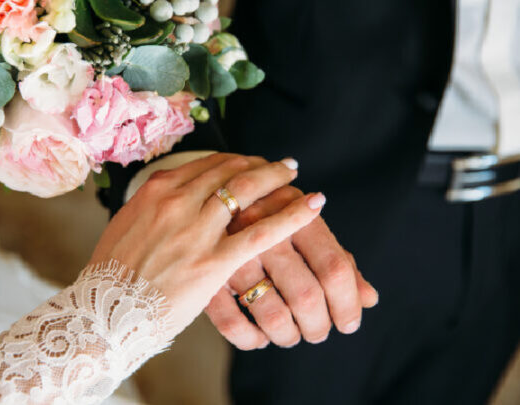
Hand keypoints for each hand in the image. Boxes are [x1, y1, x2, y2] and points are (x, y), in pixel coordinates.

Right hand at [90, 154, 325, 335]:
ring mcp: (197, 230)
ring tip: (293, 172)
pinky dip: (293, 214)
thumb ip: (151, 209)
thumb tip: (166, 202)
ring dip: (276, 176)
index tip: (248, 162)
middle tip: (278, 164)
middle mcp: (177, 201)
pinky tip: (313, 204)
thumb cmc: (111, 275)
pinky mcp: (214, 261)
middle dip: (257, 164)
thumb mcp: (125, 227)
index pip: (204, 164)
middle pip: (228, 170)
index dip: (232, 160)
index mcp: (155, 191)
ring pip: (247, 190)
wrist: (103, 313)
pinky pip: (262, 232)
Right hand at [205, 185, 378, 349]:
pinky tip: (259, 336)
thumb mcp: (304, 227)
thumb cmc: (269, 217)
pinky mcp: (207, 275)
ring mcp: (232, 254)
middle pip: (306, 296)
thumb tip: (368, 299)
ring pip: (272, 315)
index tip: (349, 323)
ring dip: (288, 336)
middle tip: (318, 332)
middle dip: (319, 326)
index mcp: (295, 214)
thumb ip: (339, 260)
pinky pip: (231, 324)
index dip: (348, 304)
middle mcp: (264, 231)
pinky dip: (250, 339)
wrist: (208, 197)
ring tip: (292, 335)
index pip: (334, 268)